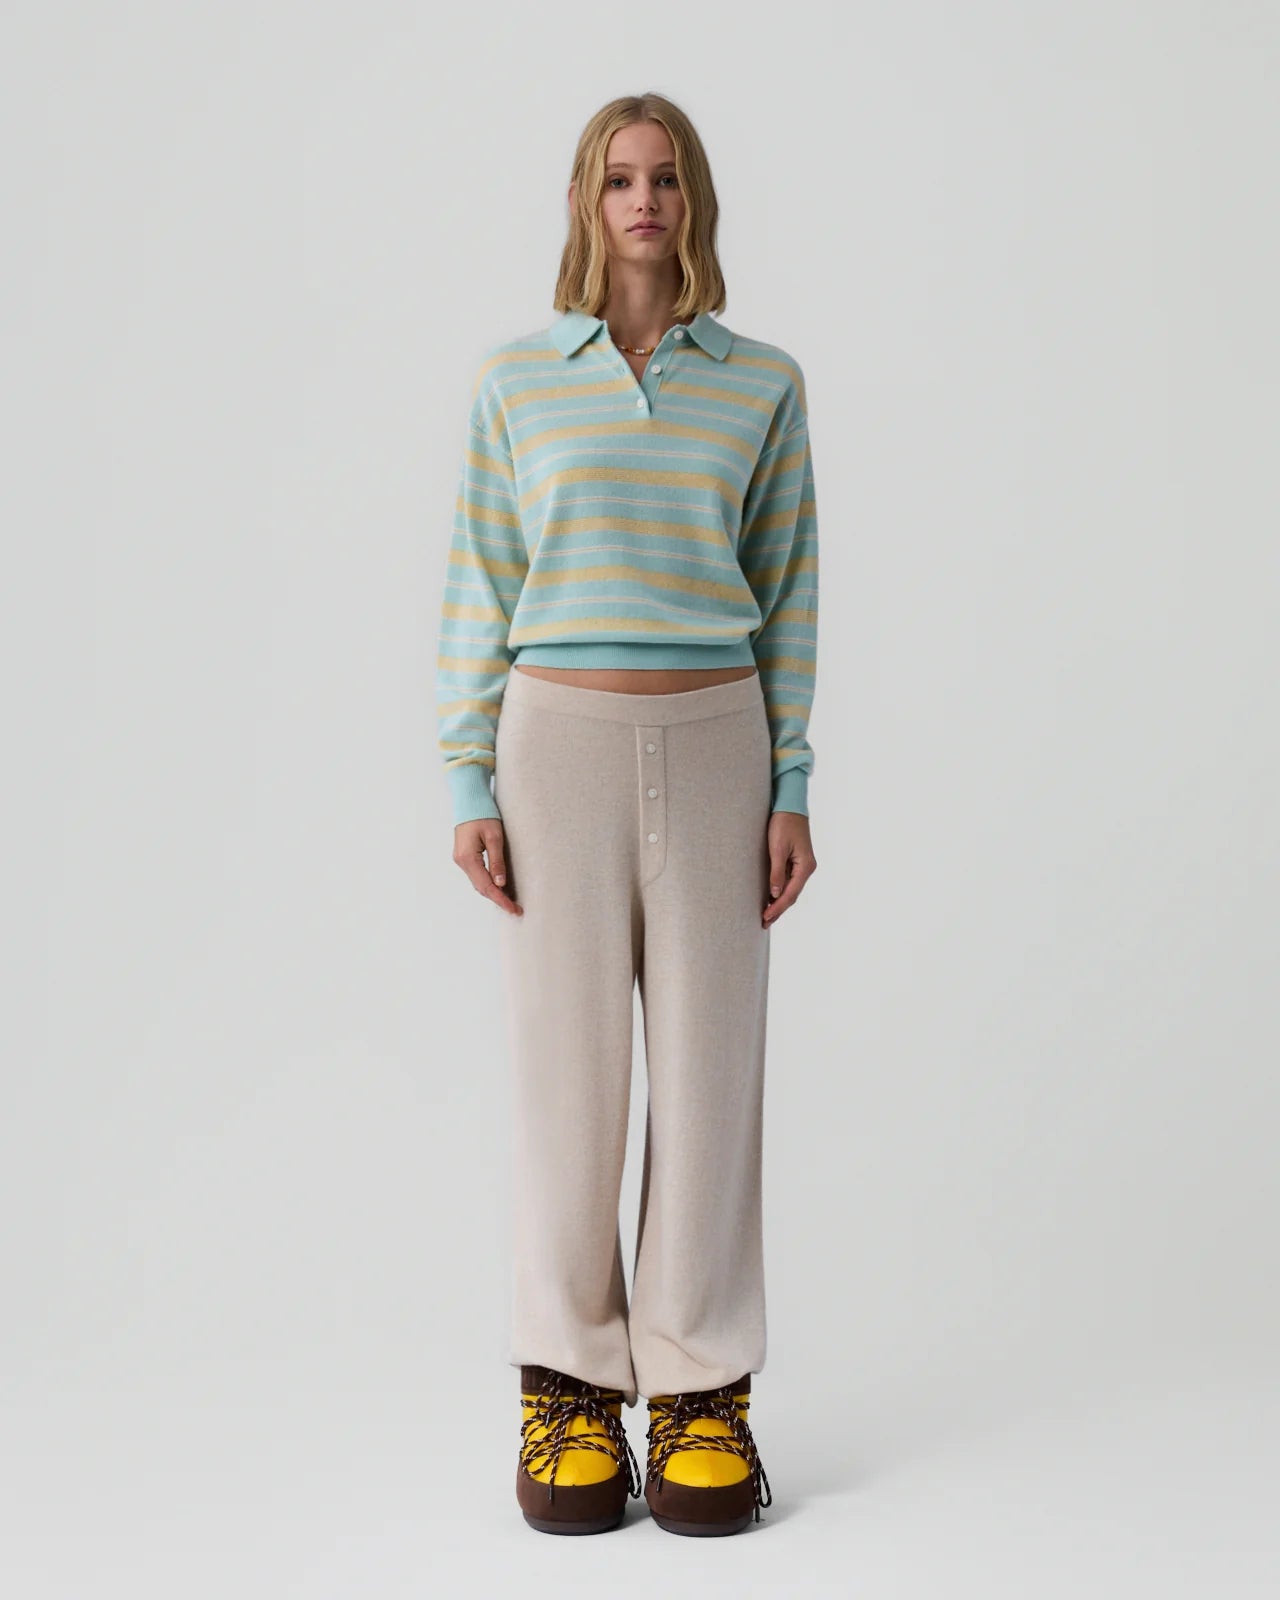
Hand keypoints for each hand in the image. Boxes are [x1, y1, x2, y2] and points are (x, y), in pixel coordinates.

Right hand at [453, 818, 523, 915]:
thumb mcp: (495, 837)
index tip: (513, 909)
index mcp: (468, 858)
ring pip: (478, 883)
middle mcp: (461, 862)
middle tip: (515, 909)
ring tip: (509, 901)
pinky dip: (487, 884)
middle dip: (498, 899)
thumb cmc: (483, 815)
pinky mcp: (464, 856)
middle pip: (481, 888)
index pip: (486, 886)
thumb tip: (500, 884)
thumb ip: (497, 861)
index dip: (500, 899)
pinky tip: (498, 887)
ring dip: (493, 893)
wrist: (469, 801)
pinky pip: (476, 875)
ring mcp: (461, 859)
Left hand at [762, 811, 815, 926]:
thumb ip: (777, 872)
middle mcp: (807, 868)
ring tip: (766, 915)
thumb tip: (775, 894)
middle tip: (764, 922)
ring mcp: (802, 865)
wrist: (789, 805)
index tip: (765, 917)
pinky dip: (780, 891)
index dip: (777, 907)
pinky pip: (789, 881)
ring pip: (791, 890)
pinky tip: (771, 898)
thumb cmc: (783, 823)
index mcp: (805, 866)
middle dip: (778, 909)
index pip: (790, 894)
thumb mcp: (778, 848)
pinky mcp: (796, 861)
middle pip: (792, 895)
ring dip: (779, 902)